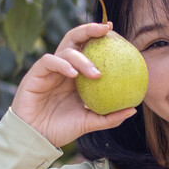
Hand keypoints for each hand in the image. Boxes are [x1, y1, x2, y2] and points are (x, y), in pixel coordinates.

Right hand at [11, 21, 136, 147]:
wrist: (36, 139)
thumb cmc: (61, 129)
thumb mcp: (89, 122)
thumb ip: (110, 117)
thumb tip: (133, 110)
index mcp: (76, 76)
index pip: (88, 49)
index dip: (99, 38)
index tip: (115, 33)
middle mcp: (63, 68)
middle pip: (75, 40)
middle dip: (89, 30)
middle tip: (105, 30)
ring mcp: (49, 70)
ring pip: (65, 51)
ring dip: (82, 58)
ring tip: (96, 74)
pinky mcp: (35, 74)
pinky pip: (48, 61)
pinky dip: (62, 64)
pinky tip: (73, 74)